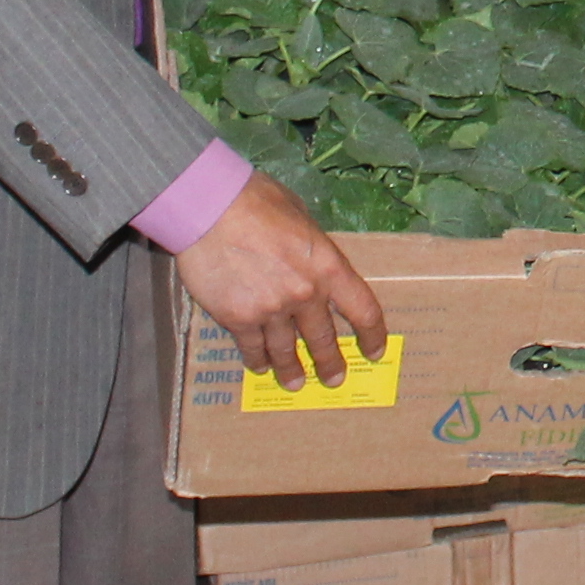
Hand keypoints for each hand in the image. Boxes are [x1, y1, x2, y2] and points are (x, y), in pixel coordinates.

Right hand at [174, 169, 389, 389]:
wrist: (210, 208)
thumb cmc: (255, 201)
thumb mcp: (299, 215)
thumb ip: (310, 246)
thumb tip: (310, 257)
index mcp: (328, 266)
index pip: (363, 310)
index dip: (372, 335)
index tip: (374, 351)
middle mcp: (305, 294)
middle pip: (323, 338)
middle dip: (330, 362)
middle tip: (333, 378)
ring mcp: (271, 310)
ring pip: (286, 350)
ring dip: (292, 370)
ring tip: (296, 383)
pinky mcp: (239, 318)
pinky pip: (252, 347)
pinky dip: (257, 359)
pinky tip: (260, 365)